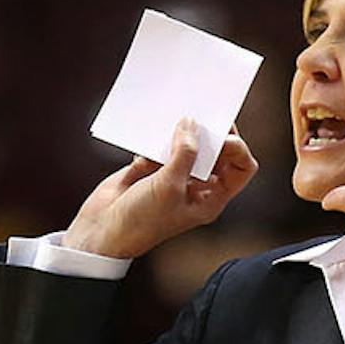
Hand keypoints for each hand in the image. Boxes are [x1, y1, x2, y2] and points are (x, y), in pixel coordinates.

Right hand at [63, 117, 257, 259]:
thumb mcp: (169, 186)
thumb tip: (192, 123)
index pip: (241, 168)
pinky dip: (158, 135)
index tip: (221, 135)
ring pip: (189, 145)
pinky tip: (152, 130)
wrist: (103, 231)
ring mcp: (175, 175)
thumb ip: (184, 154)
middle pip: (218, 152)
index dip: (237, 148)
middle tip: (204, 112)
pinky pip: (162, 144)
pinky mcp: (152, 167)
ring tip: (179, 113)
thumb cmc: (142, 221)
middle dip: (212, 132)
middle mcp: (197, 186)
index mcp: (212, 197)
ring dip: (183, 130)